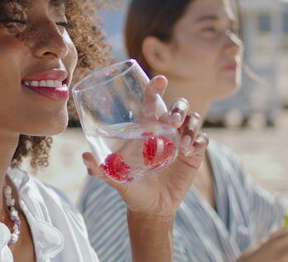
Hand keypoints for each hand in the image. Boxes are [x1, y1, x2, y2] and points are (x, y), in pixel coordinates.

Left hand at [82, 75, 207, 217]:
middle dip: (178, 108)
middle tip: (172, 121)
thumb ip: (101, 169)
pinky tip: (188, 151)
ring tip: (182, 145)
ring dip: (190, 124)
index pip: (152, 101)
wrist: (151, 208)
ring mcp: (181, 140)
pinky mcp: (194, 154)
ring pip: (193, 119)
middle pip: (178, 106)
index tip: (160, 79)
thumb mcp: (115, 178)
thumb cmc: (131, 187)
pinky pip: (202, 139)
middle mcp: (165, 130)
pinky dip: (197, 140)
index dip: (156, 88)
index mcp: (145, 128)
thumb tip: (85, 156)